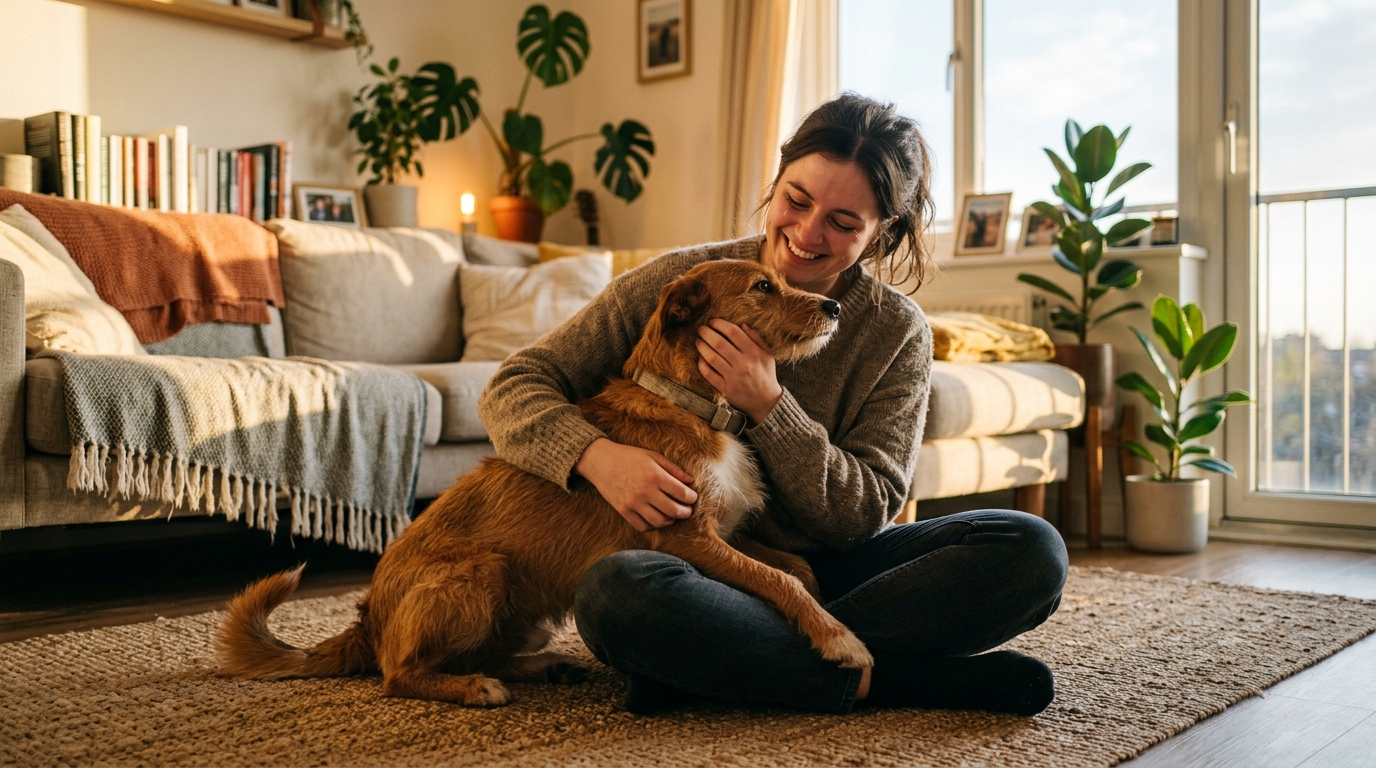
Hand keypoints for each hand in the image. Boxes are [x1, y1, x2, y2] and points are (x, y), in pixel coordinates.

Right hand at [574, 438, 697, 531]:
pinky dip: (653, 526)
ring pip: (660, 521)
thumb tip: (690, 482)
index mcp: (655, 475)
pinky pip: (643, 526)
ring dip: (671, 520)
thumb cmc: (629, 456)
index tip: (692, 497)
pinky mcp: (623, 511)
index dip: (691, 498)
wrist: (601, 461)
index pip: (682, 493)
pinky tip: (656, 519)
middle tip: (687, 510)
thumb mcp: (653, 456)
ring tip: (672, 515)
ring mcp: (633, 503)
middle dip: (685, 512)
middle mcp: (645, 491)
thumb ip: (673, 469)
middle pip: (674, 510)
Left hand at [696, 319, 782, 424]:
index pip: (733, 332)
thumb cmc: (766, 375)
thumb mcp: (767, 355)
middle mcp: (743, 364)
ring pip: (712, 357)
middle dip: (707, 333)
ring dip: (701, 346)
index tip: (713, 322)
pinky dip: (702, 364)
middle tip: (701, 329)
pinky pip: (709, 374)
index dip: (720, 324)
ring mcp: (733, 377)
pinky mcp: (726, 389)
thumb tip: (742, 325)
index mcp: (754, 353)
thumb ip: (756, 338)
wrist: (766, 402)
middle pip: (719, 343)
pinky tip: (700, 358)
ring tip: (698, 341)